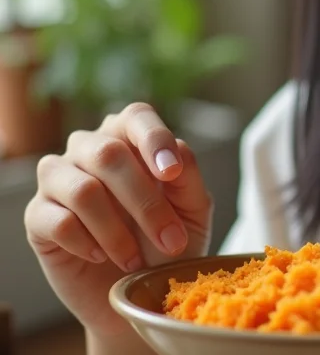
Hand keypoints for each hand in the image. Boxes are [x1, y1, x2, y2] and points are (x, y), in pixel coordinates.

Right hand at [24, 102, 213, 338]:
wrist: (138, 292)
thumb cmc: (169, 239)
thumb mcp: (193, 209)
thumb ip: (188, 176)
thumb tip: (176, 154)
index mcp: (130, 135)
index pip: (137, 116)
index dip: (155, 139)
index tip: (172, 173)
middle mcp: (91, 147)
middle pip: (109, 154)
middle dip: (145, 202)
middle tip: (171, 240)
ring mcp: (59, 179)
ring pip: (82, 189)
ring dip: (116, 230)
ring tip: (134, 259)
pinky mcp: (38, 215)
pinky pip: (58, 222)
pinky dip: (87, 243)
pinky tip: (101, 256)